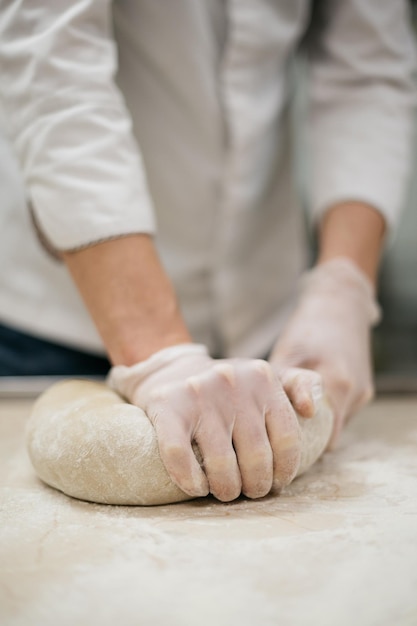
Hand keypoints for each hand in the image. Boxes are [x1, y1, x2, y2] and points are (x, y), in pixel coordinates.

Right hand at [108, 344, 311, 501]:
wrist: (171, 370)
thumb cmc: (227, 388)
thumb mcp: (265, 378)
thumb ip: (299, 384)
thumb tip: (312, 410)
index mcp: (263, 378)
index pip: (288, 439)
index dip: (284, 471)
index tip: (276, 483)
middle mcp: (233, 382)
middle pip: (257, 458)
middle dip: (256, 486)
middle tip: (249, 491)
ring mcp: (199, 393)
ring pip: (222, 466)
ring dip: (226, 490)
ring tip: (225, 491)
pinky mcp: (166, 406)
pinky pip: (180, 456)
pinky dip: (190, 481)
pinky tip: (196, 487)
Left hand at [269, 258, 379, 447]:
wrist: (342, 301)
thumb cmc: (309, 327)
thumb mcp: (288, 354)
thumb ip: (281, 388)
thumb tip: (253, 419)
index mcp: (336, 384)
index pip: (319, 441)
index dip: (296, 448)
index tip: (272, 447)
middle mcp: (354, 393)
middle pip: (326, 435)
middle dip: (302, 438)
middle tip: (272, 434)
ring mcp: (361, 393)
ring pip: (333, 424)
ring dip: (313, 423)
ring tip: (285, 414)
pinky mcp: (363, 389)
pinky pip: (339, 411)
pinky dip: (322, 411)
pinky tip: (304, 399)